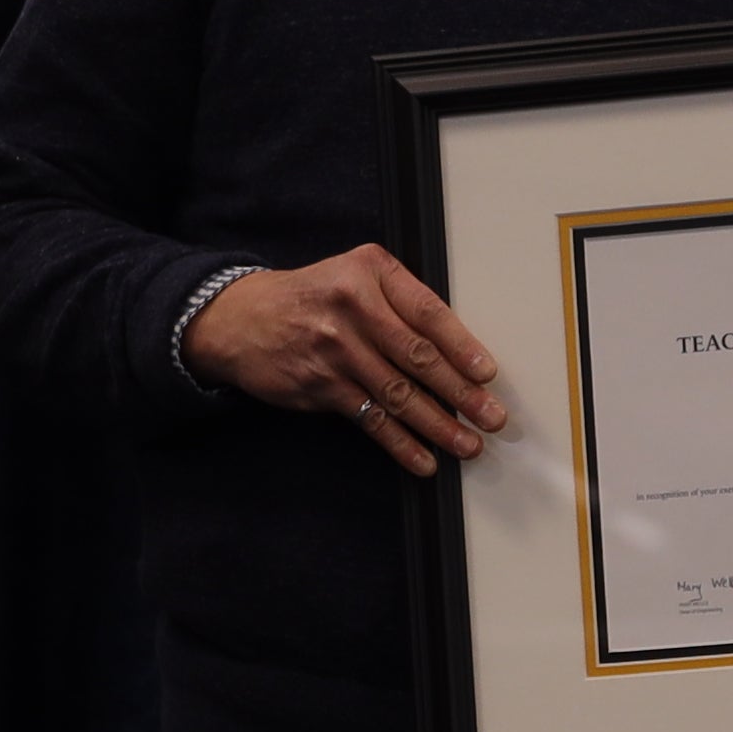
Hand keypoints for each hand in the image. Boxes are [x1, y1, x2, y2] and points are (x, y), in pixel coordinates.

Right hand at [184, 245, 507, 475]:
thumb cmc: (314, 297)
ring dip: (438, 425)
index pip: (427, 312)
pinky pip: (370, 419)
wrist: (241, 318)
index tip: (487, 374)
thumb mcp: (354, 275)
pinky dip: (400, 443)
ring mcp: (335, 349)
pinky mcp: (321, 385)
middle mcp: (354, 308)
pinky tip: (423, 459)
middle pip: (418, 357)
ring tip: (467, 444)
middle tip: (491, 417)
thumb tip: (458, 351)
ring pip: (398, 393)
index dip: (462, 346)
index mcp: (371, 272)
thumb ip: (400, 301)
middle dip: (461, 392)